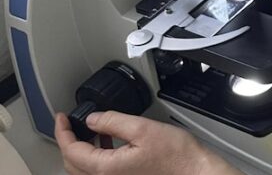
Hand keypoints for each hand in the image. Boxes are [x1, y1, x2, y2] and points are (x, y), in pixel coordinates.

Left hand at [54, 111, 235, 174]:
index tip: (62, 118)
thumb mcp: (143, 128)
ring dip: (81, 149)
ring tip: (90, 129)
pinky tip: (107, 142)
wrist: (193, 171)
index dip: (63, 131)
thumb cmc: (176, 155)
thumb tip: (92, 118)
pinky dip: (95, 156)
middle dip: (68, 141)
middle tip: (70, 123)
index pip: (72, 151)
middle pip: (73, 163)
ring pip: (84, 170)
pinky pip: (98, 171)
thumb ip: (114, 121)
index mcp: (106, 169)